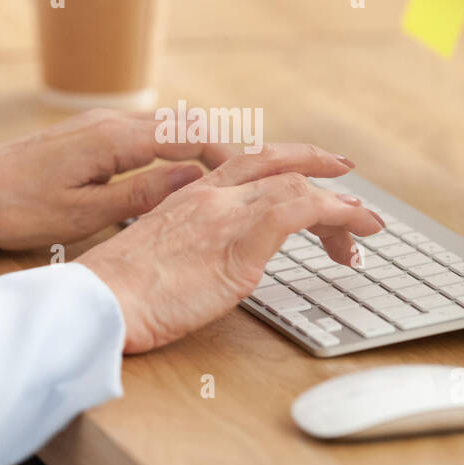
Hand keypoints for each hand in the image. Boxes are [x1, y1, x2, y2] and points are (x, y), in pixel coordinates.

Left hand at [0, 109, 245, 251]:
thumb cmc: (18, 209)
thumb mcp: (83, 214)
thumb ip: (141, 195)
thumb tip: (193, 178)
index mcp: (113, 140)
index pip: (187, 136)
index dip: (224, 154)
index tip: (250, 176)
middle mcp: (108, 122)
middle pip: (181, 123)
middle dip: (219, 145)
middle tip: (248, 176)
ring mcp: (97, 125)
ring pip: (162, 125)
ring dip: (195, 145)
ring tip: (222, 176)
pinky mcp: (86, 134)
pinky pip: (142, 132)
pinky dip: (169, 146)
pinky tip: (176, 172)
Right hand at [78, 144, 383, 353]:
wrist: (96, 303)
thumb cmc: (114, 296)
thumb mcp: (153, 262)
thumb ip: (185, 251)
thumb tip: (208, 266)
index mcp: (184, 197)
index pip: (242, 167)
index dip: (281, 166)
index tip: (303, 176)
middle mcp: (207, 195)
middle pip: (273, 161)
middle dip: (316, 163)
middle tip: (347, 174)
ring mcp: (224, 213)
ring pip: (296, 187)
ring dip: (339, 205)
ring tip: (366, 226)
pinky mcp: (239, 240)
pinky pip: (300, 210)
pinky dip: (335, 214)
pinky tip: (354, 231)